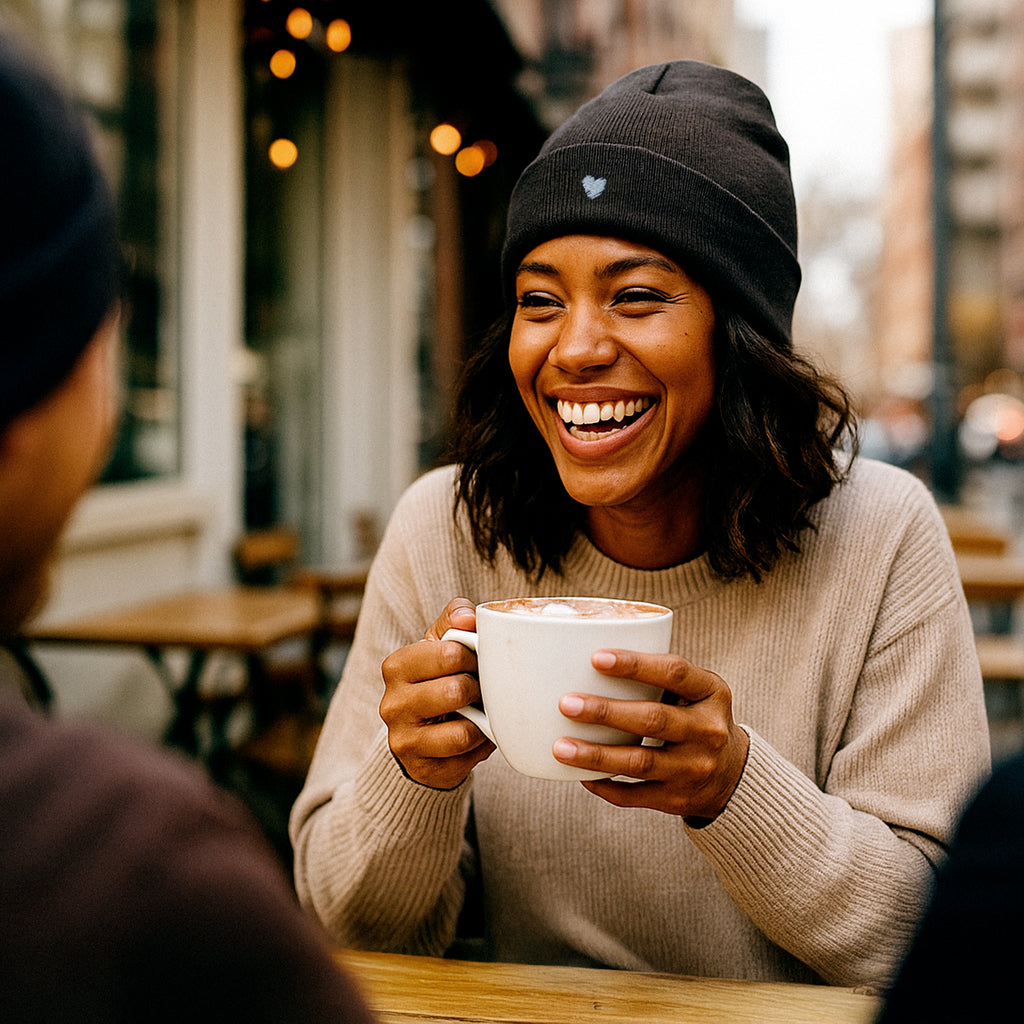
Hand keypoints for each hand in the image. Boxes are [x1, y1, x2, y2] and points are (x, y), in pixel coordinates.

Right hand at [380, 598, 495, 788]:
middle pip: (456, 692)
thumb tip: (468, 616)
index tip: (475, 661)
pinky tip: (477, 735)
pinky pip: (467, 759)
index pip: (450, 653)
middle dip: (479, 689)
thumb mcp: (441, 643)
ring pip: (462, 732)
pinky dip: (481, 746)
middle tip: (481, 688)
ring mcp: (403, 741)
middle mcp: (392, 704)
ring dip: (482, 722)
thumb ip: (455, 619)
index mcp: (397, 666)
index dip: (474, 657)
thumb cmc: (437, 678)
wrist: (420, 732)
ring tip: (481, 713)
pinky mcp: (422, 769)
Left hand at [553, 650, 749, 820]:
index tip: (595, 658)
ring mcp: (694, 769)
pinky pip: (634, 796)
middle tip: (566, 704)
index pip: (674, 672)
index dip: (635, 664)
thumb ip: (658, 674)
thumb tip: (585, 658)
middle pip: (653, 719)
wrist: (731, 774)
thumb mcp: (695, 690)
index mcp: (712, 693)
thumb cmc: (694, 716)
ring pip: (639, 762)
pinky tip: (579, 775)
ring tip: (560, 747)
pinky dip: (604, 786)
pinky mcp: (678, 799)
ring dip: (596, 755)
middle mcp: (708, 731)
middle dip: (605, 712)